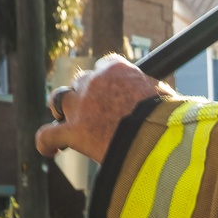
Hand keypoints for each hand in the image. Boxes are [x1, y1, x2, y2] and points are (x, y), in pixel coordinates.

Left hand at [36, 54, 174, 163]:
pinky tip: (51, 149)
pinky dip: (46, 142)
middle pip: (81, 82)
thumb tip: (162, 101)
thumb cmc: (171, 121)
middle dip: (87, 96)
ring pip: (60, 100)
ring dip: (64, 110)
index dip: (106, 82)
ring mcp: (80, 106)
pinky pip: (47, 135)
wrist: (161, 140)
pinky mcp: (73, 132)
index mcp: (117, 68)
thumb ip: (152, 94)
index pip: (104, 67)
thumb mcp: (164, 98)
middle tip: (96, 113)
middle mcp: (94, 81)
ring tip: (69, 122)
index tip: (112, 94)